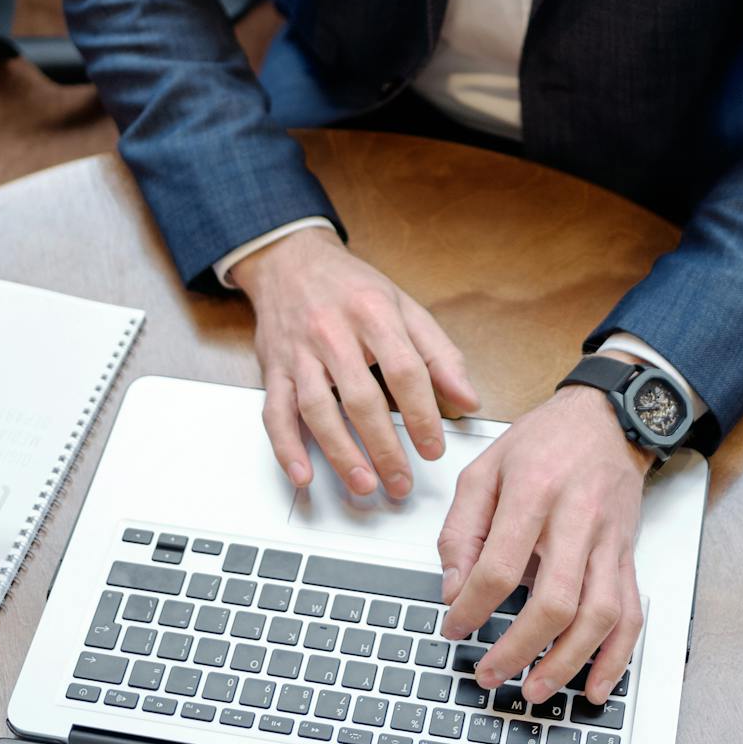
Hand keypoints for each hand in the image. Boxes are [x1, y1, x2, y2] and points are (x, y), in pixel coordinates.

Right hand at [232, 227, 480, 497]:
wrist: (290, 259)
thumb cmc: (350, 286)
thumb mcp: (404, 305)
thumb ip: (439, 353)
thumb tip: (468, 399)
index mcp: (373, 312)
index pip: (404, 371)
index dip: (422, 414)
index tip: (433, 448)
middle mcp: (332, 332)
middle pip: (361, 398)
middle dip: (384, 447)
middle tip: (402, 482)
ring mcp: (299, 352)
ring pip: (317, 410)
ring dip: (340, 453)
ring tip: (364, 484)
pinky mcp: (273, 369)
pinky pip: (275, 413)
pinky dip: (286, 448)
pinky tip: (302, 475)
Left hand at [437, 359, 649, 704]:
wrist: (607, 419)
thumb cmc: (544, 441)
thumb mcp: (484, 467)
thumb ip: (462, 527)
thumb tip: (454, 587)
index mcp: (533, 491)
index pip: (501, 565)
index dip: (472, 606)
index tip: (454, 626)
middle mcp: (576, 519)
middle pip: (554, 600)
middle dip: (519, 648)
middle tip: (490, 672)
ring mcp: (608, 541)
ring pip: (599, 615)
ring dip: (567, 662)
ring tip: (535, 689)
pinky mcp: (627, 556)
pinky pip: (630, 613)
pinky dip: (616, 657)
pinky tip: (594, 686)